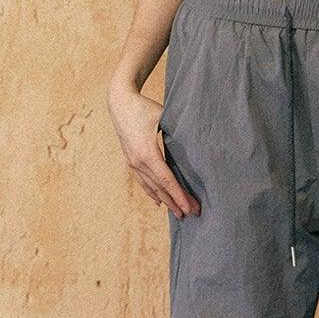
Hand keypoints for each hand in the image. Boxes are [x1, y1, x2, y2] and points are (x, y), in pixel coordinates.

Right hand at [106, 82, 200, 220]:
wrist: (120, 103)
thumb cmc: (144, 107)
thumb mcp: (164, 117)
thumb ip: (179, 132)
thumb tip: (198, 144)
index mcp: (148, 153)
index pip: (167, 180)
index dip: (179, 196)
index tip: (190, 208)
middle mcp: (138, 162)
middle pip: (161, 188)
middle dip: (177, 202)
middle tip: (194, 214)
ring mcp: (133, 163)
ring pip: (151, 187)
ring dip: (166, 201)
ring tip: (179, 214)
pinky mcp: (131, 161)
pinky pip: (142, 181)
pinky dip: (152, 193)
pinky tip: (158, 202)